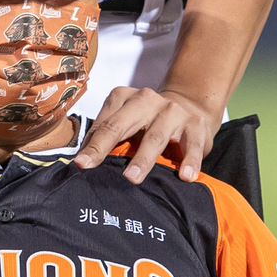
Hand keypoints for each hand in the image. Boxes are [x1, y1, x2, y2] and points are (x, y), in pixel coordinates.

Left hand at [74, 85, 215, 184]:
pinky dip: (190, 160)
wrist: (189, 108)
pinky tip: (185, 176)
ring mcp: (172, 110)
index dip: (91, 145)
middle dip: (106, 145)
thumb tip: (82, 163)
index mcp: (124, 98)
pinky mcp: (195, 123)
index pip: (104, 123)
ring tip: (133, 178)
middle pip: (122, 124)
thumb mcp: (126, 124)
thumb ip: (107, 138)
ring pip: (155, 136)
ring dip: (143, 159)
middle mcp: (146, 100)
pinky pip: (192, 144)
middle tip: (92, 166)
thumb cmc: (149, 123)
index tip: (80, 164)